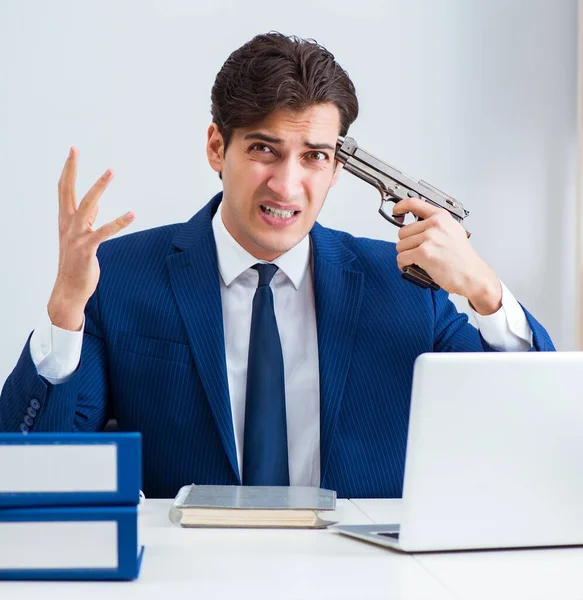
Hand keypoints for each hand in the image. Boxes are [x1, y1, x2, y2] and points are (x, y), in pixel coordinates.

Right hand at [47, 147, 134, 330]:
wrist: (69, 290)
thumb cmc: (76, 264)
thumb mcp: (81, 238)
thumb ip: (87, 221)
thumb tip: (96, 206)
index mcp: (65, 221)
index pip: (63, 190)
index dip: (68, 170)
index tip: (72, 152)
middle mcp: (68, 225)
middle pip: (68, 191)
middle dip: (72, 169)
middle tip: (75, 149)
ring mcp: (76, 236)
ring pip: (87, 205)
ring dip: (99, 187)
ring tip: (111, 171)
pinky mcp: (86, 249)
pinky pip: (104, 231)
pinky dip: (119, 222)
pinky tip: (132, 214)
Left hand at [394, 198, 501, 314]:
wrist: (472, 275)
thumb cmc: (463, 258)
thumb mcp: (453, 231)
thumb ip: (436, 225)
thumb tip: (418, 225)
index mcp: (441, 217)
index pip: (414, 203)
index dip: (400, 207)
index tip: (396, 211)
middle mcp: (435, 225)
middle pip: (403, 232)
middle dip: (407, 244)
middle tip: (418, 251)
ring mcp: (429, 238)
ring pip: (400, 246)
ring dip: (406, 255)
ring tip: (417, 260)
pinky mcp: (424, 253)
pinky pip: (401, 257)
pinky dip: (403, 264)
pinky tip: (411, 266)